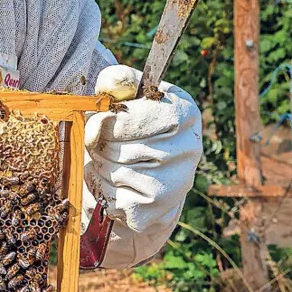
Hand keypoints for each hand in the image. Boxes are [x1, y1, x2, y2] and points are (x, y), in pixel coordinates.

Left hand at [83, 64, 201, 268]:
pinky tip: (112, 185)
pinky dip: (104, 193)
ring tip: (107, 163)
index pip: (136, 117)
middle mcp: (190, 148)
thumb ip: (115, 81)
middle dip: (100, 147)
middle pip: (122, 147)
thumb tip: (110, 87)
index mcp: (185, 112)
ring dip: (100, 168)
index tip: (101, 122)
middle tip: (101, 146)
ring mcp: (179, 182)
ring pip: (118, 174)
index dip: (108, 122)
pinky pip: (118, 201)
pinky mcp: (162, 210)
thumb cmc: (129, 128)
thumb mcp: (124, 96)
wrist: (144, 173)